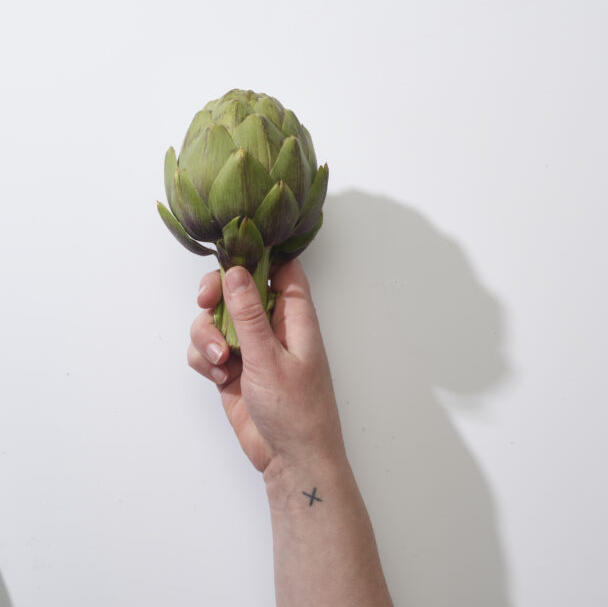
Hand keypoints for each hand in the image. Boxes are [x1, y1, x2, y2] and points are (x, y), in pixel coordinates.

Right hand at [188, 260, 345, 475]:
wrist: (289, 459)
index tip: (229, 257)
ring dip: (206, 334)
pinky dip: (203, 358)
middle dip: (217, 292)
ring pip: (215, 319)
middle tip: (205, 302)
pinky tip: (216, 376)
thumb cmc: (295, 410)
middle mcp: (270, 326)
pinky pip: (205, 349)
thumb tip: (236, 271)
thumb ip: (248, 315)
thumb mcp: (269, 358)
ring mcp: (249, 347)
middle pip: (238, 288)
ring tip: (219, 360)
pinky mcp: (231, 368)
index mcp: (293, 316)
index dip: (256, 257)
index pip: (280, 269)